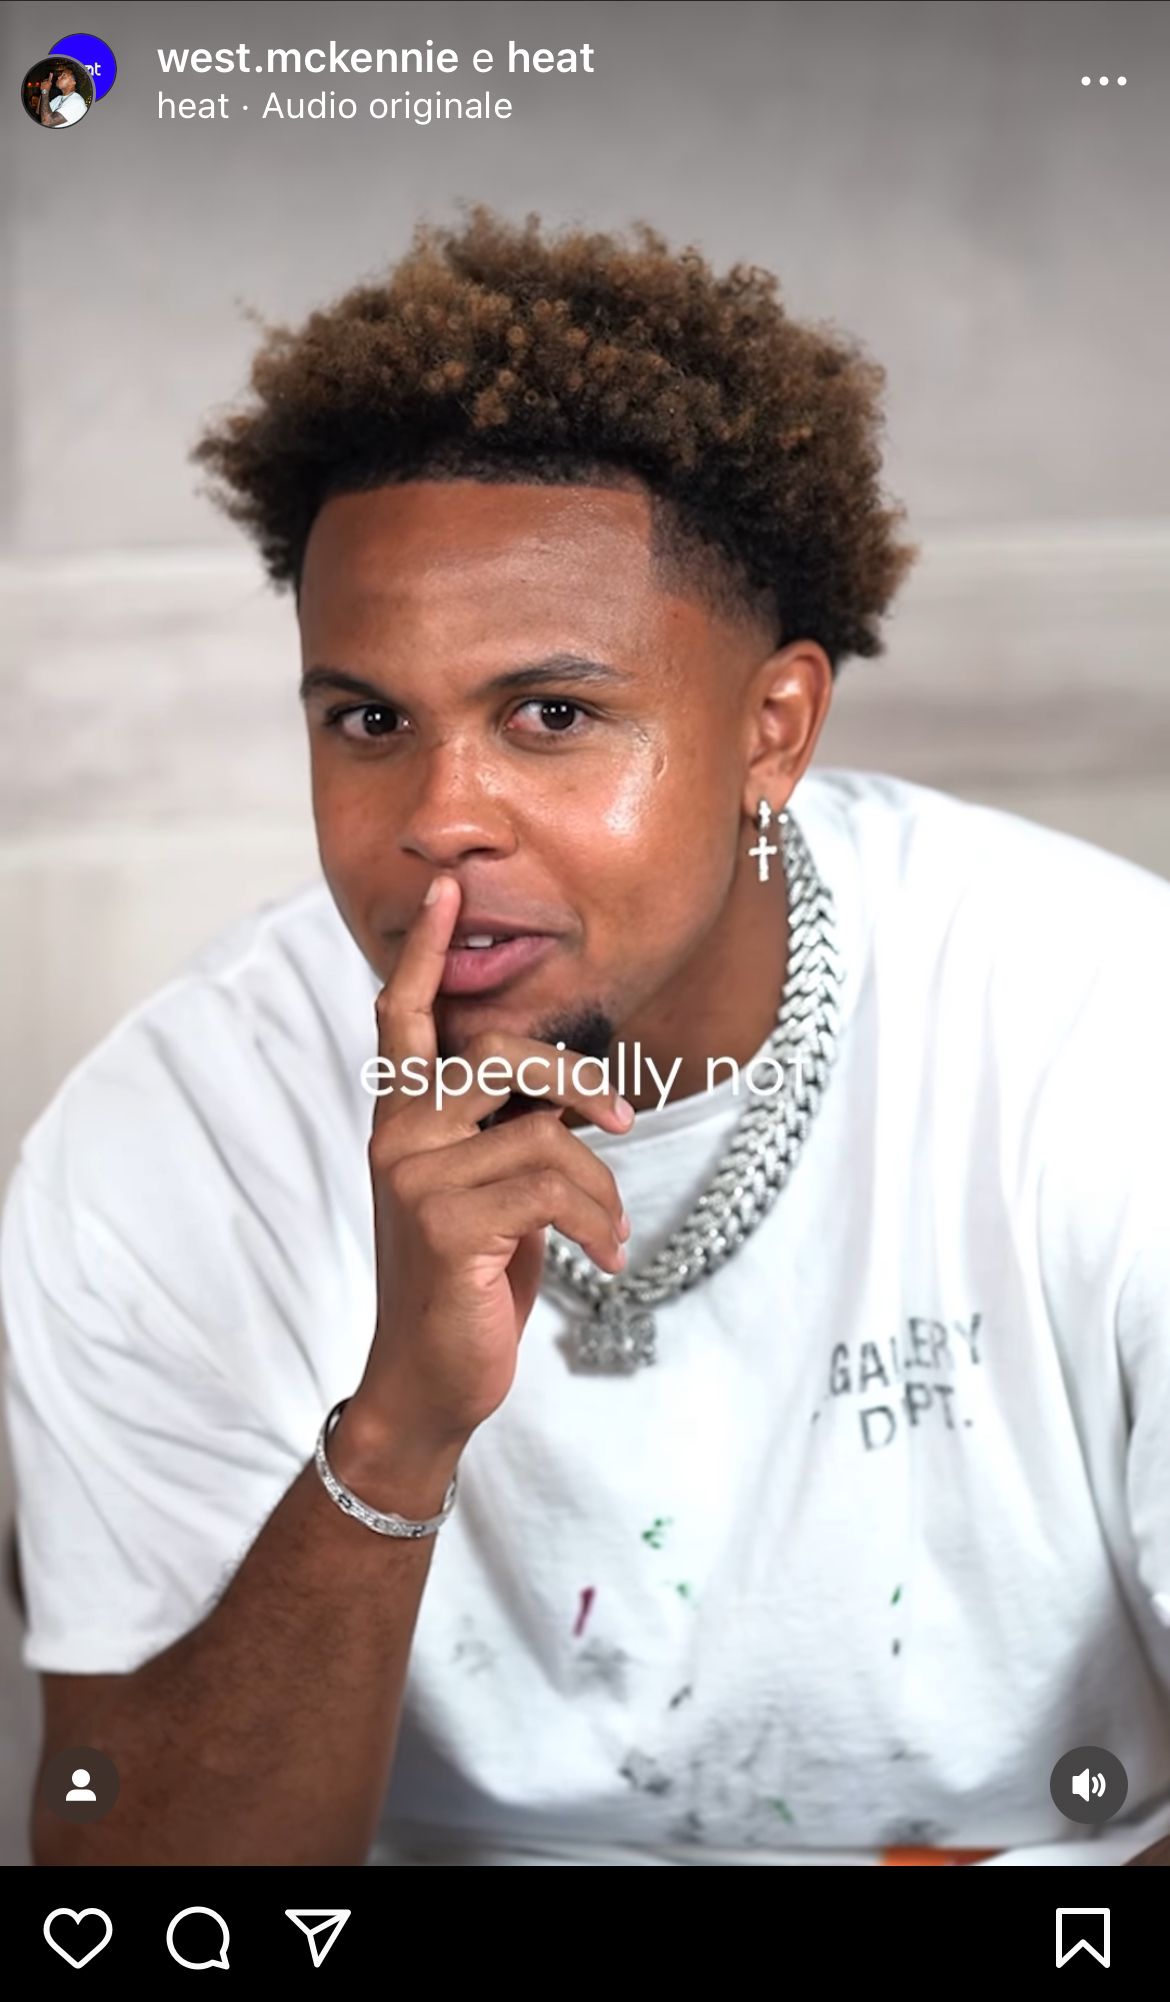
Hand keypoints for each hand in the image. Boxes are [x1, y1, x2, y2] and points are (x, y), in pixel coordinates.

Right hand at [355, 876, 632, 1454]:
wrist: (432, 1379)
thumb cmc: (470, 1277)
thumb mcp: (486, 1189)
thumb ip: (503, 1129)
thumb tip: (574, 1093)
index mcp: (400, 1117)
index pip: (402, 1016)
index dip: (428, 952)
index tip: (451, 890)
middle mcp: (395, 1134)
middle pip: (499, 1052)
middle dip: (578, 1080)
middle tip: (622, 1119)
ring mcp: (414, 1176)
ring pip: (541, 1129)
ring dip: (598, 1185)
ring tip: (607, 1231)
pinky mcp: (445, 1224)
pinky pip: (553, 1185)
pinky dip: (597, 1220)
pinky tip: (605, 1258)